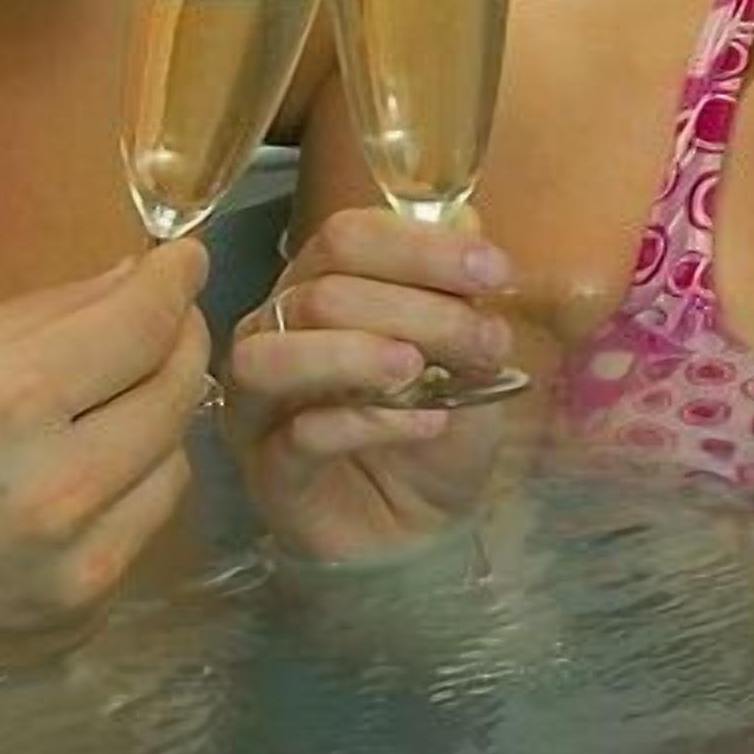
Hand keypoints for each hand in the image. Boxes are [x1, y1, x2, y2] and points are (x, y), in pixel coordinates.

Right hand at [0, 246, 211, 714]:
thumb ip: (41, 318)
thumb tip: (133, 278)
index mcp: (11, 402)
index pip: (144, 324)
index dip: (175, 280)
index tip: (183, 260)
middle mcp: (62, 487)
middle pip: (178, 391)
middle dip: (177, 342)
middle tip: (159, 322)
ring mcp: (79, 566)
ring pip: (174, 466)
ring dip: (153, 426)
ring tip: (102, 411)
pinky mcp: (82, 620)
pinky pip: (138, 533)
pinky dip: (122, 496)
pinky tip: (69, 489)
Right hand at [225, 208, 566, 565]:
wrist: (421, 531)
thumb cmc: (431, 430)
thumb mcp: (467, 358)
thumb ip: (459, 293)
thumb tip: (467, 221)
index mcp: (319, 287)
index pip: (348, 236)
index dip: (419, 246)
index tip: (492, 271)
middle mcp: (275, 332)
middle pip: (322, 290)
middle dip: (414, 308)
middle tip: (484, 340)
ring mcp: (260, 404)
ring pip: (276, 353)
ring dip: (356, 352)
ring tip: (420, 369)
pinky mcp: (268, 471)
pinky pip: (297, 435)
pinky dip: (363, 422)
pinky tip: (424, 422)